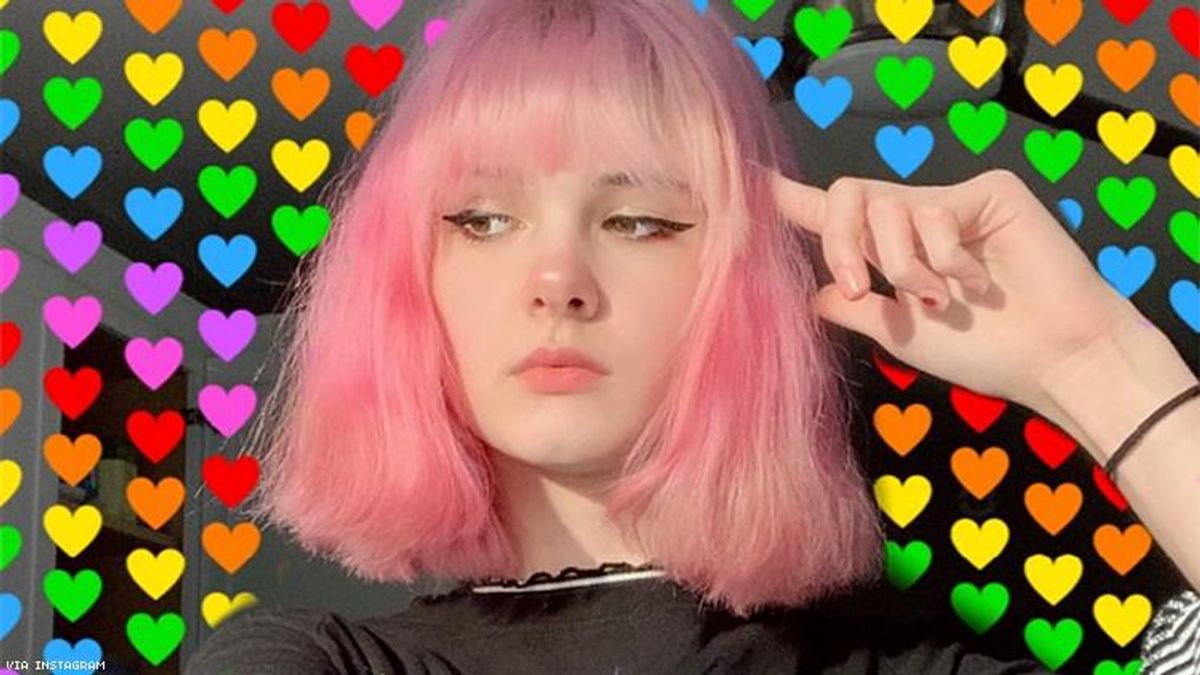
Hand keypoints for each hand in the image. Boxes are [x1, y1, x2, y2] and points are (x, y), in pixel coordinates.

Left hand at [772, 168, 1144, 423]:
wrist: (1052, 361)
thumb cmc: (985, 352)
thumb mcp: (900, 333)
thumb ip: (855, 307)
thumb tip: (810, 294)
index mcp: (890, 252)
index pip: (833, 215)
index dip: (792, 198)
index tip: (752, 184)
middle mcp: (914, 219)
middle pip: (847, 196)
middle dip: (842, 244)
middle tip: (863, 288)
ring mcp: (950, 202)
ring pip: (888, 209)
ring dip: (908, 268)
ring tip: (945, 299)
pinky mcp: (987, 192)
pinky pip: (934, 213)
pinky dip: (948, 260)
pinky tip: (981, 283)